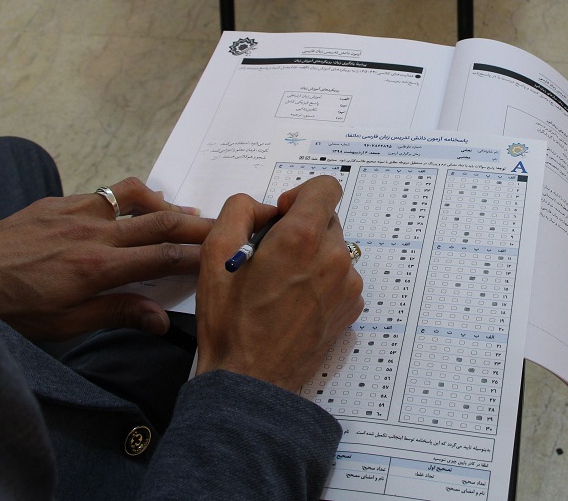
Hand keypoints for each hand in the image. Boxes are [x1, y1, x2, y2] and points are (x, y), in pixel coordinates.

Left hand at [0, 177, 212, 341]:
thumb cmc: (12, 309)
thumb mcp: (66, 323)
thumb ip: (117, 314)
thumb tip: (160, 321)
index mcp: (98, 267)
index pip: (164, 255)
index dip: (199, 253)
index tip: (224, 251)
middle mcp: (92, 232)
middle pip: (161, 219)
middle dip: (198, 221)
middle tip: (224, 223)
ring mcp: (74, 211)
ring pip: (133, 196)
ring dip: (163, 203)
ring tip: (179, 212)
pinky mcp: (56, 203)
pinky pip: (102, 194)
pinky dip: (125, 200)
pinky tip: (125, 213)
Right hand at [194, 176, 364, 392]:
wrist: (251, 380)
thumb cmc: (230, 322)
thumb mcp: (215, 253)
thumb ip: (240, 210)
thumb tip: (266, 208)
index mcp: (302, 238)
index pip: (325, 187)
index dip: (299, 195)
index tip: (281, 217)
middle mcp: (334, 257)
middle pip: (327, 219)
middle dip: (301, 229)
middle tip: (271, 258)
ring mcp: (348, 285)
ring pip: (333, 249)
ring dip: (312, 256)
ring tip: (281, 286)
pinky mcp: (352, 307)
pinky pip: (340, 277)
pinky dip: (321, 281)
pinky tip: (295, 303)